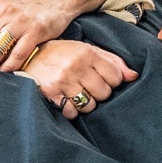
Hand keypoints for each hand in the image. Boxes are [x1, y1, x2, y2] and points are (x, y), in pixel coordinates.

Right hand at [20, 37, 136, 118]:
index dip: (112, 81)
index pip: (116, 77)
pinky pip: (71, 112)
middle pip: (104, 93)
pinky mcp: (51, 93)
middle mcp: (76, 66)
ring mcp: (63, 80)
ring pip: (89, 105)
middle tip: (89, 86)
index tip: (102, 78)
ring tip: (77, 93)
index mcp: (88, 53)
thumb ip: (112, 61)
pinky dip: (71, 110)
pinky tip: (66, 99)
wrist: (27, 56)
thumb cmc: (62, 54)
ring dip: (85, 103)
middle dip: (99, 93)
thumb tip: (133, 76)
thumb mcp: (87, 50)